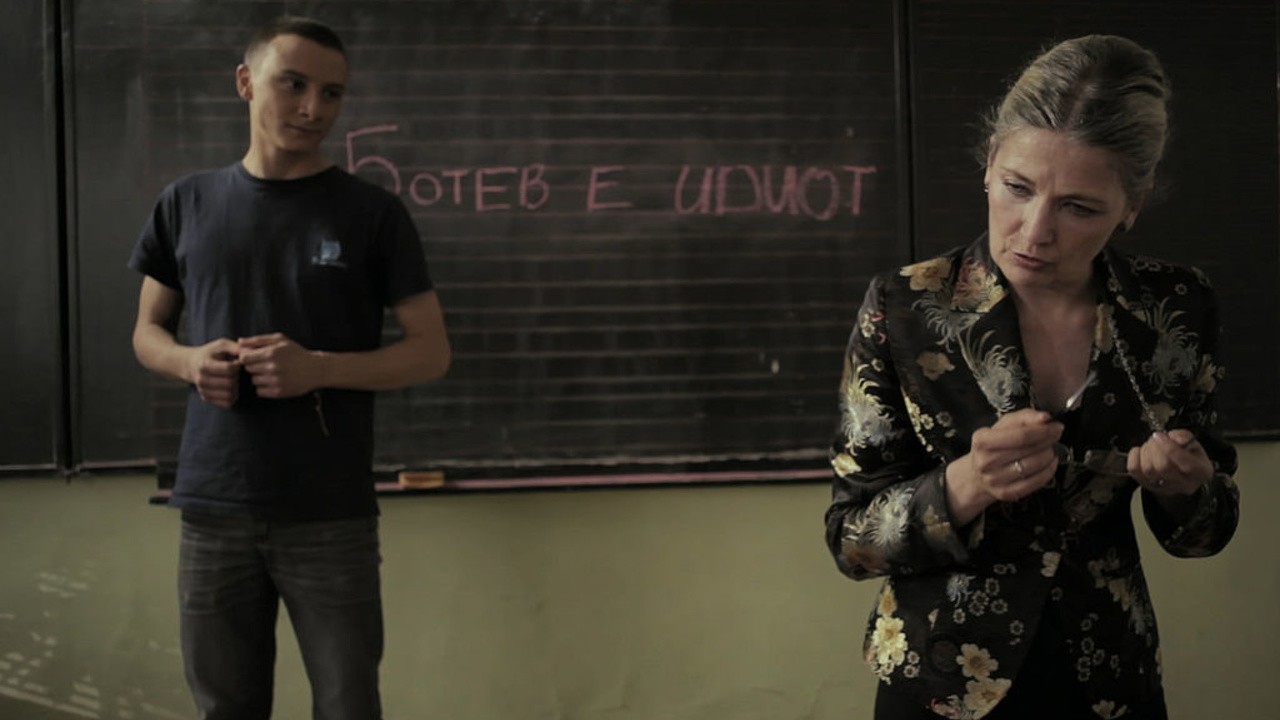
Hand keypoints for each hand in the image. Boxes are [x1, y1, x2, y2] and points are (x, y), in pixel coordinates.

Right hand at [186, 338, 241, 407]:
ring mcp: (203, 390)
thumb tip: (253, 353)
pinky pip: (227, 403)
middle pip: (230, 383)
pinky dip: (233, 396)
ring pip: (229, 395)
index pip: (229, 369)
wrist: (191, 364)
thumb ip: (237, 348)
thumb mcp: (222, 345)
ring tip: (233, 380)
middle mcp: (202, 379)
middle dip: (237, 377)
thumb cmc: (210, 353)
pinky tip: (231, 388)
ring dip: (236, 388)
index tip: (237, 362)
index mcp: (205, 365)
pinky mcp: (206, 398)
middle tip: (236, 372)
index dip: (238, 365)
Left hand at [238, 333, 323, 398]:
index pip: (244, 358)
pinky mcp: (278, 392)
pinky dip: (263, 387)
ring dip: (259, 378)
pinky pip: (260, 391)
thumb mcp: (280, 340)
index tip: (255, 357)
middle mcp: (272, 367)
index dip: (247, 357)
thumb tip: (239, 342)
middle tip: (266, 365)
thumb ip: (258, 340)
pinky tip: (273, 382)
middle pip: (248, 369)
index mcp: (271, 353)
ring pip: (253, 381)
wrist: (316, 369)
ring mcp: (276, 381)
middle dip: (254, 367)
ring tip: (271, 373)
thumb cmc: (296, 352)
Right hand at [946, 409, 1063, 524]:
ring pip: (1034, 465)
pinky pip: (1035, 482)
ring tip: (1049, 449)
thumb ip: (1024, 417)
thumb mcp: (1003, 426)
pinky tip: (1049, 464)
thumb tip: (1045, 417)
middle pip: (1029, 449)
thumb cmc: (993, 446)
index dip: (1043, 431)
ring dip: (1048, 455)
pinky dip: (1048, 471)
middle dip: (1048, 441)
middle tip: (1054, 436)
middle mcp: (986, 461)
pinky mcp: (1005, 493)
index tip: (1056, 427)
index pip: (1021, 435)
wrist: (977, 474)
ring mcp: (994, 479)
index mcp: (982, 440)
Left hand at [1127, 429, 1211, 496]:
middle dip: (1156, 447)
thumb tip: (1174, 438)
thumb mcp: (1194, 444)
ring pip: (1148, 469)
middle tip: (1157, 439)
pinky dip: (1135, 456)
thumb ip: (1185, 437)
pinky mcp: (1146, 485)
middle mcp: (1184, 484)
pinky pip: (1133, 469)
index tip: (1159, 435)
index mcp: (1201, 472)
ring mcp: (1164, 487)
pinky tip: (1143, 453)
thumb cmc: (1189, 456)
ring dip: (1146, 451)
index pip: (1185, 463)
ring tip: (1152, 445)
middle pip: (1163, 467)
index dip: (1169, 447)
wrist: (1181, 474)